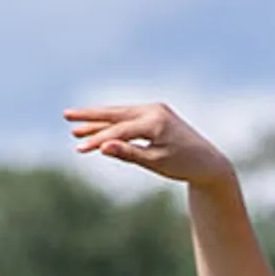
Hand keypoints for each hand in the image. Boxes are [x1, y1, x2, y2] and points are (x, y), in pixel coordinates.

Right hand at [64, 101, 236, 186]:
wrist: (207, 162)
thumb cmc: (183, 165)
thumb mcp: (155, 162)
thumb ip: (128, 153)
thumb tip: (102, 147)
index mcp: (155, 121)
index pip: (119, 130)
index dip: (97, 139)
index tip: (79, 148)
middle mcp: (154, 110)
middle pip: (116, 113)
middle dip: (90, 116)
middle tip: (66, 116)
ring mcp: (156, 111)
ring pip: (120, 115)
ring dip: (98, 120)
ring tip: (75, 124)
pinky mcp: (156, 116)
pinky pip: (129, 119)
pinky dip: (113, 124)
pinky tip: (98, 129)